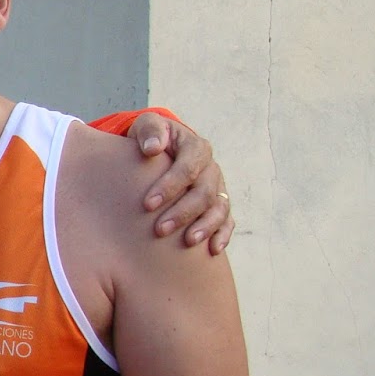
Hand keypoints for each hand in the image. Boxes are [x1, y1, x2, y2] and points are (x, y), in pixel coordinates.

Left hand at [127, 113, 234, 253]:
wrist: (160, 148)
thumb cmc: (150, 138)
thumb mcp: (147, 126)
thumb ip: (150, 131)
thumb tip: (152, 148)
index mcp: (196, 148)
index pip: (188, 167)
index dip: (170, 186)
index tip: (148, 204)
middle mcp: (210, 169)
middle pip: (204, 192)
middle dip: (182, 212)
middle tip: (159, 230)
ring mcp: (217, 188)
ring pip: (219, 208)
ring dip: (205, 226)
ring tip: (188, 242)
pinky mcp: (218, 204)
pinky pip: (227, 220)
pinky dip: (223, 234)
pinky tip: (213, 250)